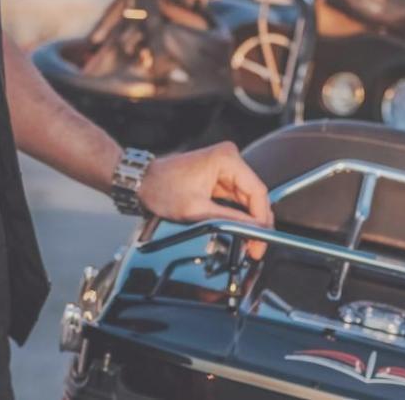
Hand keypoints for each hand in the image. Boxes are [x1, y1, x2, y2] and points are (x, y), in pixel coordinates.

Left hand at [138, 142, 272, 257]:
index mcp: (226, 159)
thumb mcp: (197, 210)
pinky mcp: (219, 177)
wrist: (142, 182)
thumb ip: (228, 220)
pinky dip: (239, 215)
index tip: (262, 239)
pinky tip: (240, 230)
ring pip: (247, 199)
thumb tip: (252, 231)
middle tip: (256, 247)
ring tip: (248, 242)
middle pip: (254, 195)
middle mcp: (228, 158)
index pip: (257, 191)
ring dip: (248, 221)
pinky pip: (236, 198)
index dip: (262, 219)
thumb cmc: (161, 188)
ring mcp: (224, 167)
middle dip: (257, 223)